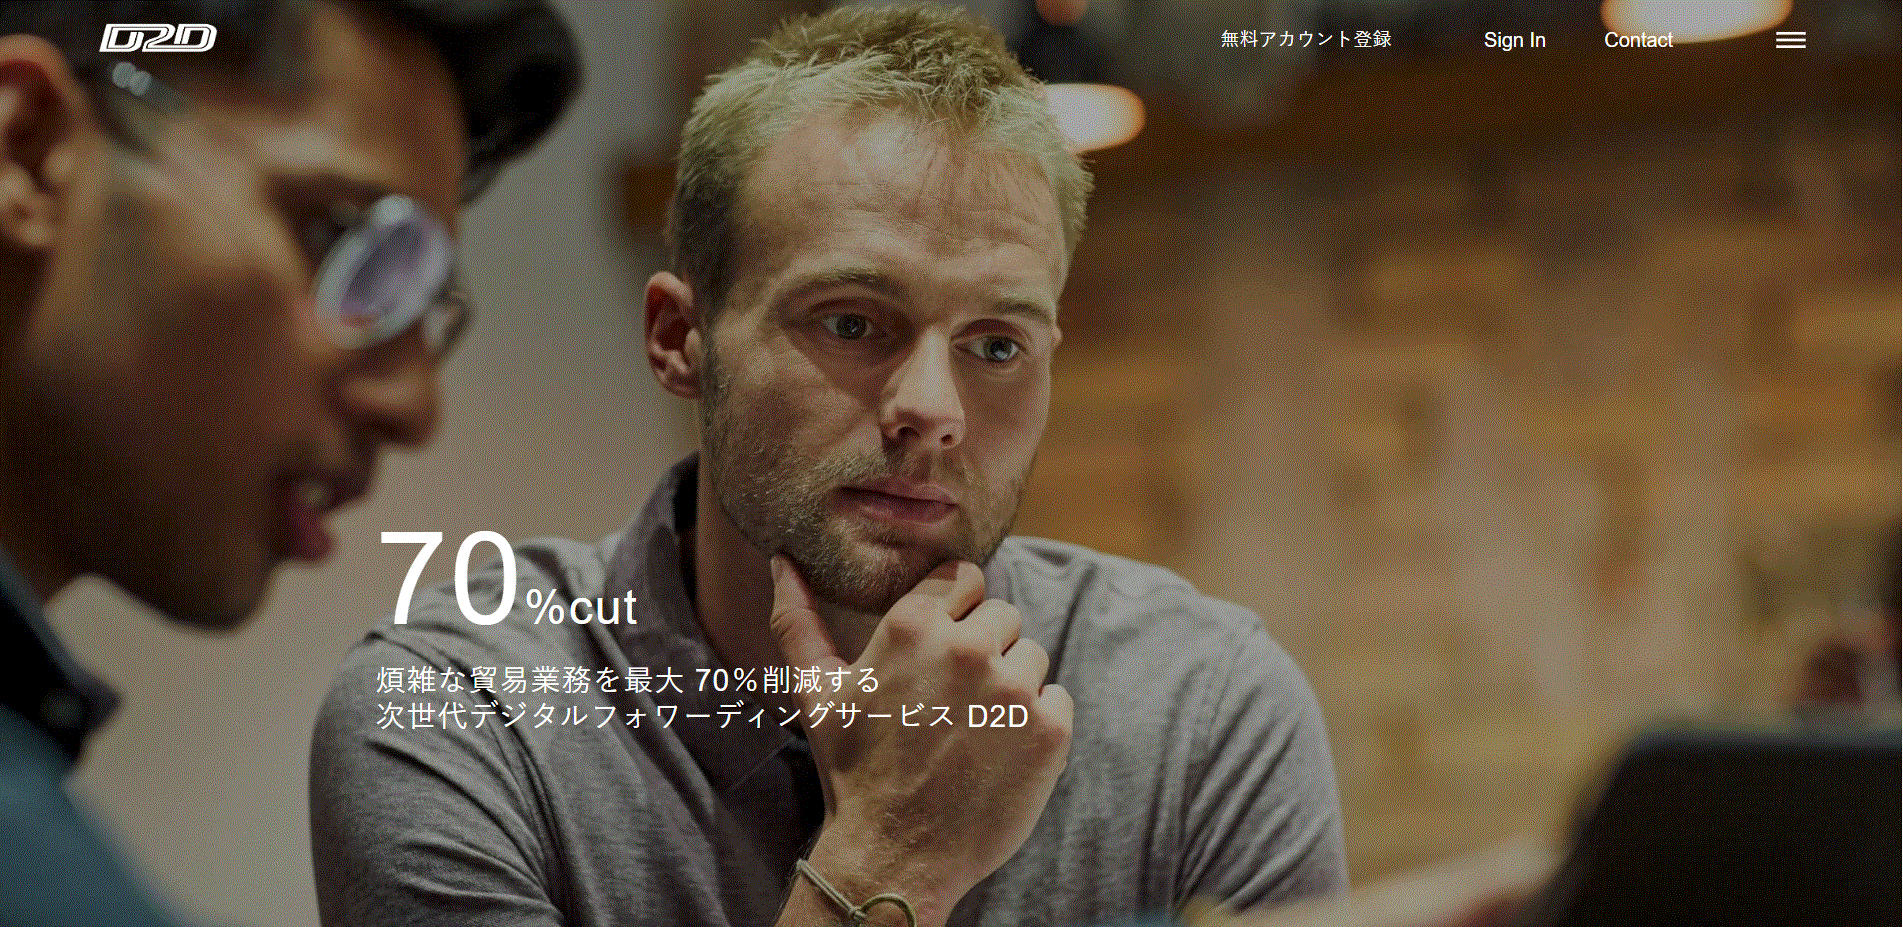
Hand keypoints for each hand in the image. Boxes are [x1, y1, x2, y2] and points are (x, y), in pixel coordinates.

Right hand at [769, 555, 1072, 925]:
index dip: (955, 611)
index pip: (964, 577)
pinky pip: (1058, 697)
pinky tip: (999, 753)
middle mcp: (966, 647)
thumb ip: (797, 619)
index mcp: (911, 625)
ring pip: (1032, 655)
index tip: (940, 651)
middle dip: (982, 650)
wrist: (894, 857)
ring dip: (1011, 687)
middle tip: (950, 704)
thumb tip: (781, 559)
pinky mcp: (1049, 728)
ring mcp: (1012, 688)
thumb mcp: (816, 692)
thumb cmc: (852, 771)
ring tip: (972, 732)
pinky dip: (1038, 724)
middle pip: (1002, 614)